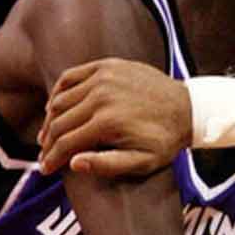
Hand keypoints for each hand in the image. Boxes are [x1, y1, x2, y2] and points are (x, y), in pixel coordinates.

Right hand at [37, 57, 190, 176]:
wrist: (189, 108)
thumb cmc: (166, 139)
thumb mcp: (143, 162)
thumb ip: (108, 165)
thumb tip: (73, 163)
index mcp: (108, 122)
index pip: (66, 142)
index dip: (52, 158)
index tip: (45, 169)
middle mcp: (101, 96)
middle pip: (59, 122)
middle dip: (48, 142)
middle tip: (44, 154)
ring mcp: (103, 77)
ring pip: (60, 100)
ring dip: (50, 119)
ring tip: (49, 135)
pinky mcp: (107, 66)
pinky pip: (70, 77)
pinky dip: (58, 92)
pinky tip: (56, 106)